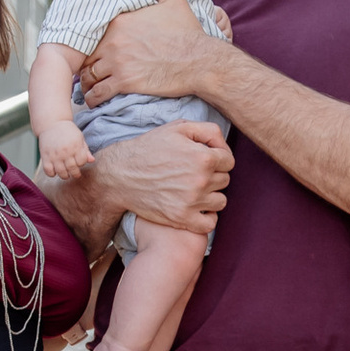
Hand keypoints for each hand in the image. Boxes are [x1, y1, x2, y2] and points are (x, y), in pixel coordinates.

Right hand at [38, 120, 92, 181]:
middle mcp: (65, 152)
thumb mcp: (79, 137)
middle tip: (74, 173)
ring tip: (66, 173)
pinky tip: (55, 170)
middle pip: (72, 169)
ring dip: (65, 175)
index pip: (82, 162)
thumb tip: (92, 160)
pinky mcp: (45, 157)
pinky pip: (48, 171)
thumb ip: (85, 150)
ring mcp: (55, 155)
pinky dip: (52, 174)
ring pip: (61, 173)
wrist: (51, 123)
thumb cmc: (68, 131)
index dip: (81, 163)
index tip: (79, 161)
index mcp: (75, 146)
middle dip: (75, 173)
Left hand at [82, 0, 216, 105]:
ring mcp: (118, 62)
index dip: (89, 42)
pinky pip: (99, 92)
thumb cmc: (188, 32)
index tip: (92, 50)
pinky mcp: (125, 82)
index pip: (92, 32)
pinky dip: (93, 98)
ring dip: (86, 82)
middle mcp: (114, 41)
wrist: (199, 61)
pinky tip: (93, 100)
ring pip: (89, 75)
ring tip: (88, 88)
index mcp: (120, 20)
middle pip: (87, 55)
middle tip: (87, 72)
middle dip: (85, 64)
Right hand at [91, 120, 231, 235]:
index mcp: (203, 157)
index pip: (229, 162)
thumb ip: (208, 131)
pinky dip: (206, 217)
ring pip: (221, 202)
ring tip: (194, 191)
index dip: (218, 159)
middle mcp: (201, 180)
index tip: (205, 161)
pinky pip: (210, 223)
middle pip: (225, 181)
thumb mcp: (178, 128)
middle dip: (213, 176)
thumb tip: (225, 147)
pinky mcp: (182, 218)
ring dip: (211, 196)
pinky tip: (195, 208)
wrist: (120, 175)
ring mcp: (192, 201)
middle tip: (194, 174)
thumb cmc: (149, 148)